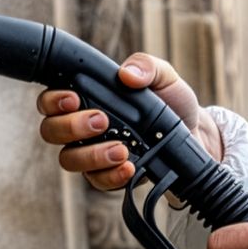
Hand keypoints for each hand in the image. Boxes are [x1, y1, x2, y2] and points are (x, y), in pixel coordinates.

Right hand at [36, 52, 223, 191]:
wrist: (196, 135)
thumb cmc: (172, 102)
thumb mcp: (164, 76)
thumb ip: (146, 67)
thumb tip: (126, 74)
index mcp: (88, 97)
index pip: (51, 100)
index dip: (52, 100)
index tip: (73, 98)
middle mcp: (82, 126)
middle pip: (51, 131)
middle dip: (71, 127)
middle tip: (101, 121)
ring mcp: (92, 152)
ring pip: (69, 159)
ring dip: (91, 155)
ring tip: (121, 149)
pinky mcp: (108, 175)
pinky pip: (96, 181)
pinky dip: (110, 175)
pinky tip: (130, 167)